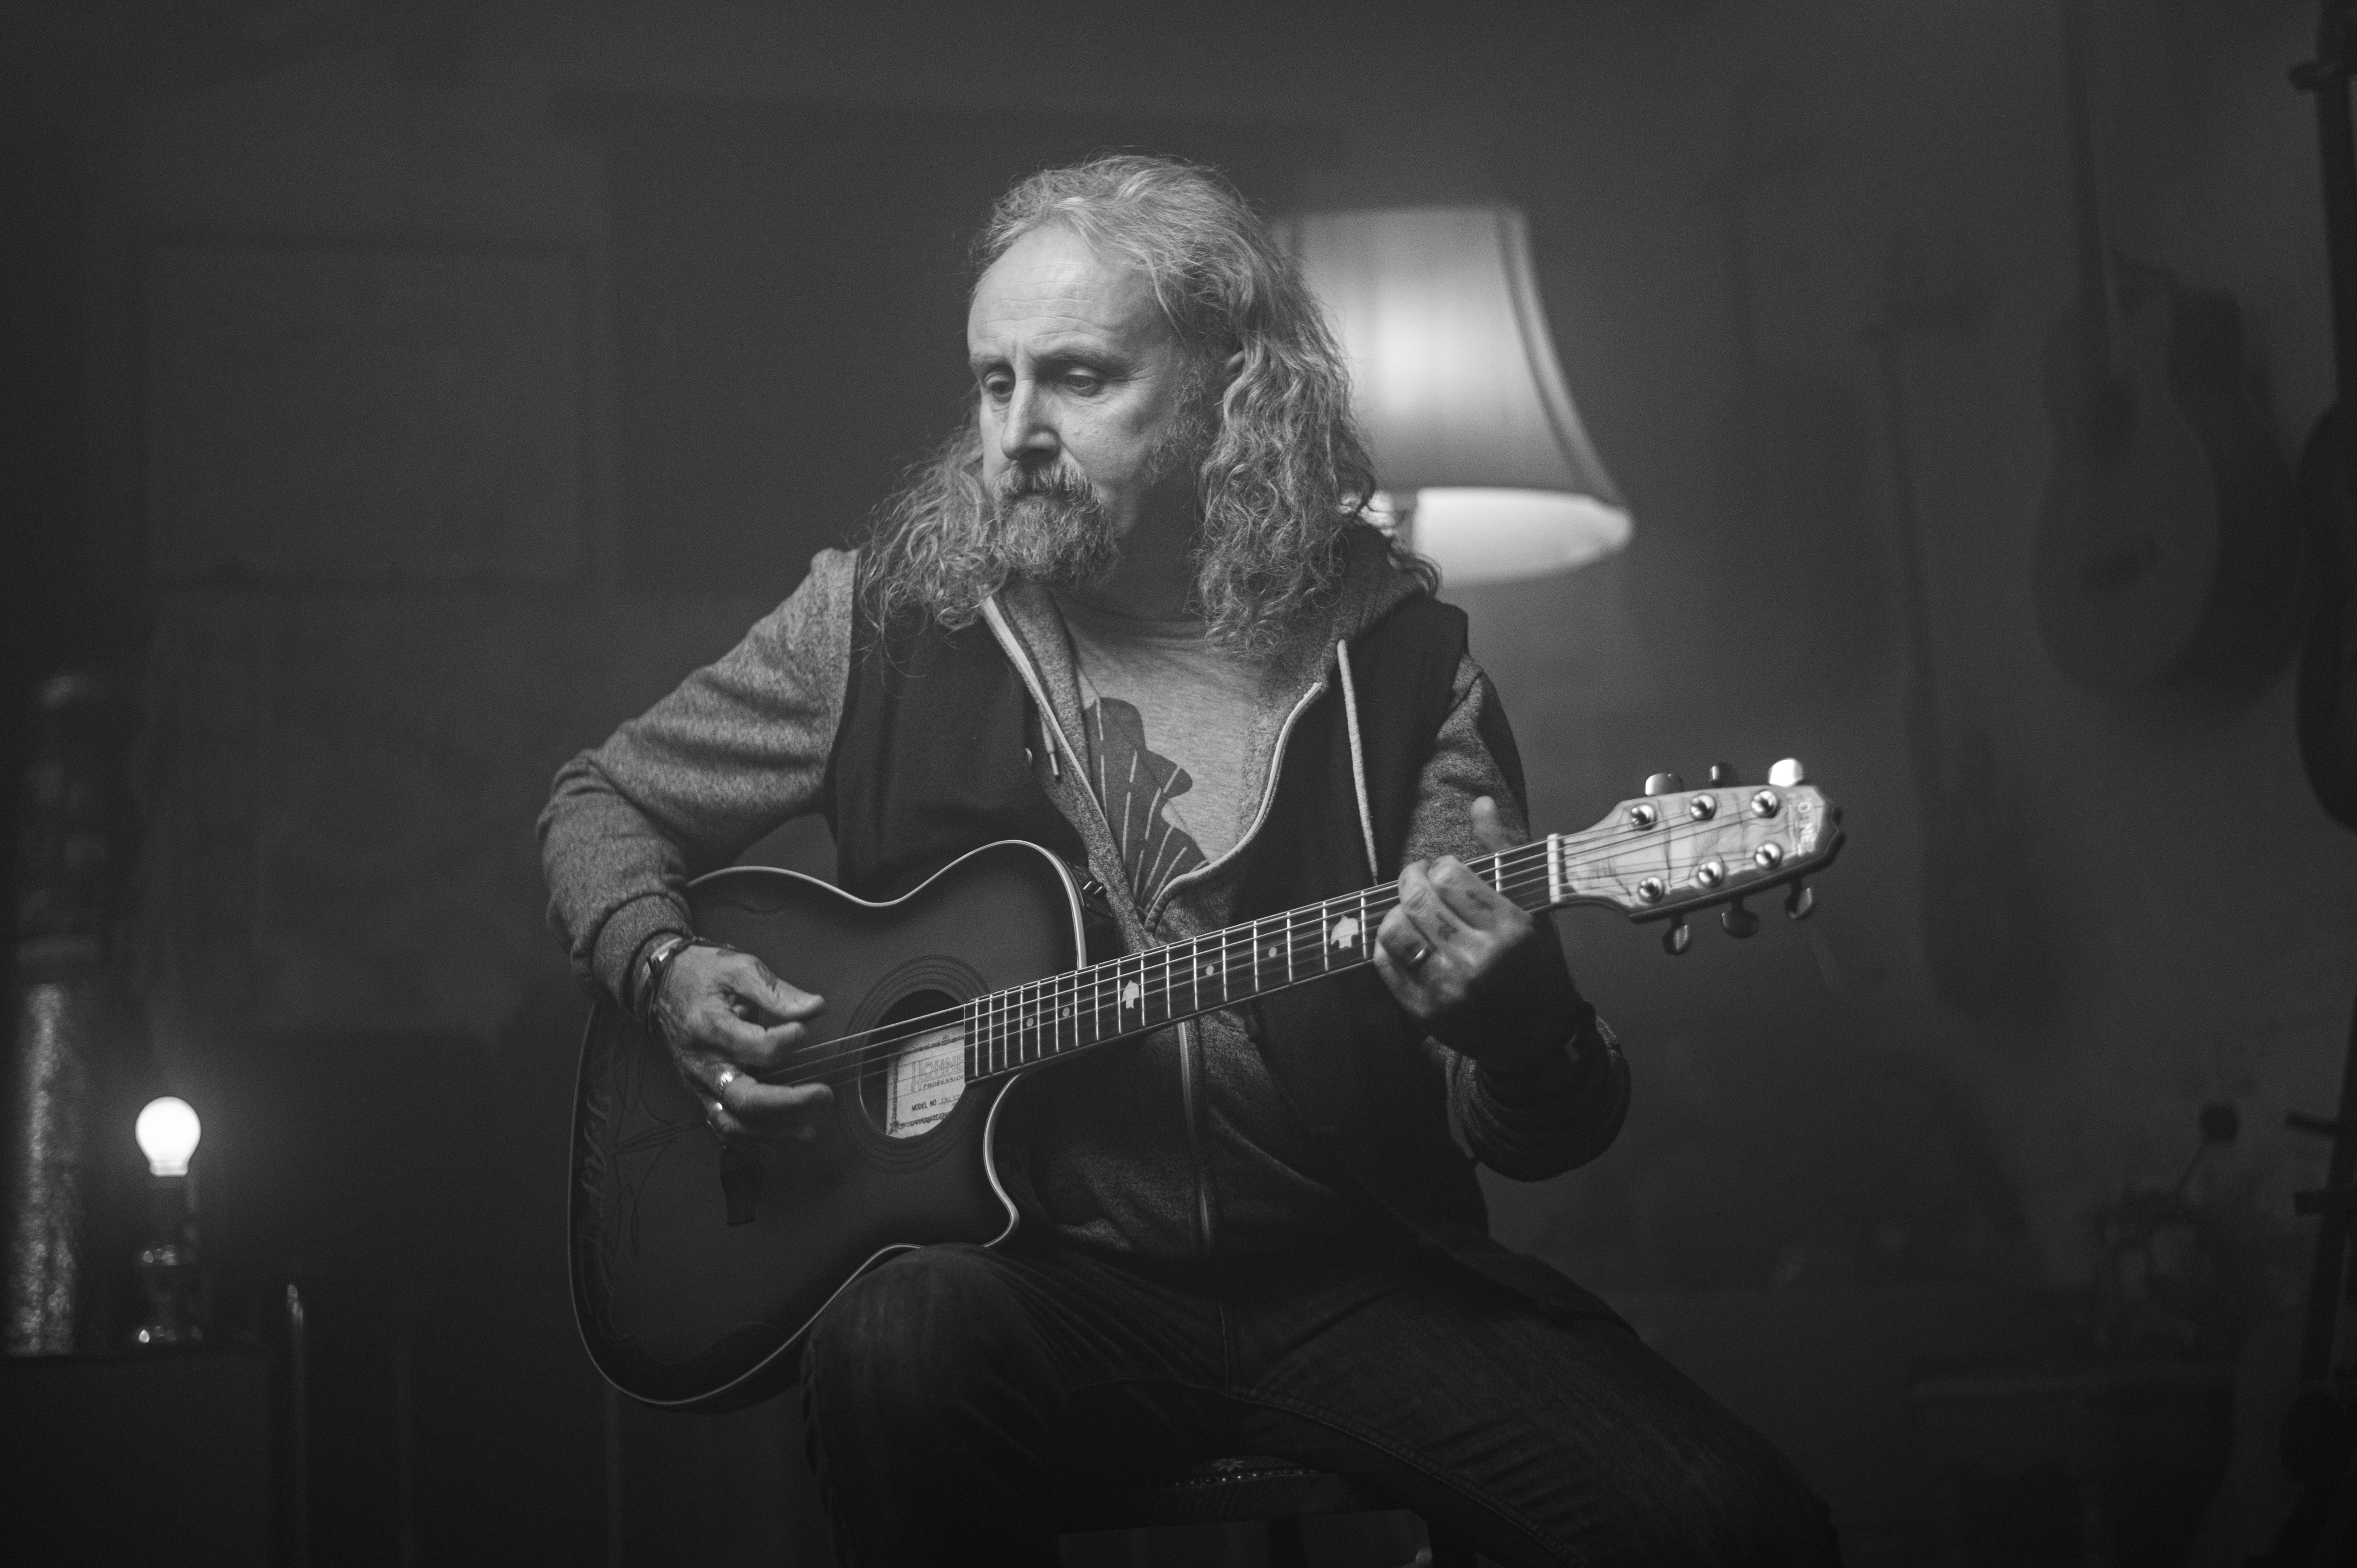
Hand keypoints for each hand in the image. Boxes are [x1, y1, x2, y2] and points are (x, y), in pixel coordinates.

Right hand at [651, 943, 832, 1142]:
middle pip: (745, 1098)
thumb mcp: (739, 967)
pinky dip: (747, 1144)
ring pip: (733, 1121)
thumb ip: (776, 991)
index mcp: (711, 1027)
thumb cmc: (703, 974)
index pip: (758, 1048)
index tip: (805, 1028)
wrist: (660, 985)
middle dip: (789, 1103)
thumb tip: (815, 1008)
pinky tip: (774, 1152)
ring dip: (773, 1132)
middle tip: (824, 1096)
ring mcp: (699, 1082)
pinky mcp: (700, 1092)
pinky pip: (720, 1126)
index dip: (789, 1040)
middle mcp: (702, 1062)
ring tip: (809, 1133)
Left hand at [1371, 796, 1582, 1068]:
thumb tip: (1482, 802)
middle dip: (1411, 879)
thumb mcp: (1533, 907)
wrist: (1535, 1037)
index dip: (1441, 865)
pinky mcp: (1425, 1012)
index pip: (1452, 877)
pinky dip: (1386, 944)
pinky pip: (1385, 964)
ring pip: (1395, 931)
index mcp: (1512, 931)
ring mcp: (1449, 990)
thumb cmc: (1536, 965)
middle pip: (1418, 900)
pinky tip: (1404, 937)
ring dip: (1396, 910)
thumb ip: (1505, 853)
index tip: (1445, 868)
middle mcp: (1480, 962)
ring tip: (1410, 908)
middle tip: (1417, 878)